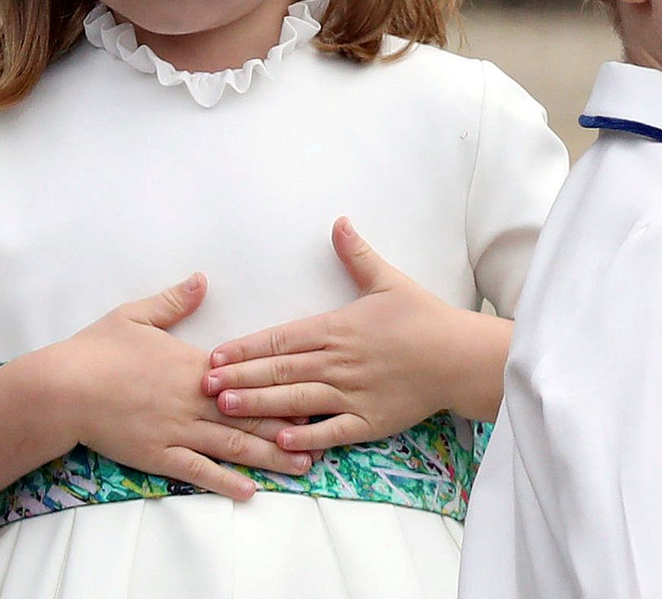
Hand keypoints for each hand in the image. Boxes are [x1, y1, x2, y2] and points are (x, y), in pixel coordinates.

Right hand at [49, 273, 313, 500]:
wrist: (61, 388)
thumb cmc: (98, 349)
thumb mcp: (138, 315)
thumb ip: (175, 300)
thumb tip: (202, 279)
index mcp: (195, 365)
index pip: (250, 376)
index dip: (282, 384)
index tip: (314, 388)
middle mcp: (194, 400)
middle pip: (250, 414)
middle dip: (289, 426)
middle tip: (325, 435)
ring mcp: (177, 430)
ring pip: (232, 446)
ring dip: (269, 456)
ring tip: (302, 465)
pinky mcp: (157, 455)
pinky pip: (197, 471)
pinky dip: (225, 482)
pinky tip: (248, 491)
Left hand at [203, 219, 507, 452]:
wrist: (457, 355)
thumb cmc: (422, 316)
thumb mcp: (388, 280)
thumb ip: (357, 254)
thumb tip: (338, 221)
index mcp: (337, 328)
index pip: (281, 338)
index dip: (246, 347)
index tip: (216, 354)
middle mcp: (338, 362)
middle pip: (280, 370)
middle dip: (239, 377)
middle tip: (203, 385)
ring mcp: (352, 394)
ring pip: (296, 400)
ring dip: (259, 404)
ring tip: (226, 408)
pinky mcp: (368, 421)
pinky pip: (331, 432)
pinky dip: (305, 437)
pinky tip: (280, 441)